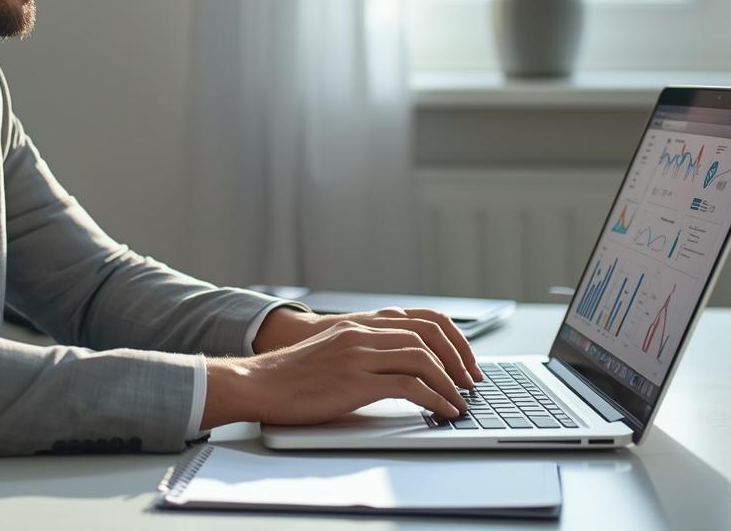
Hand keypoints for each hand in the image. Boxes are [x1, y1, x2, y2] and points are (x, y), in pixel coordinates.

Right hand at [253, 306, 482, 385]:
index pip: (422, 320)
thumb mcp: (334, 351)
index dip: (452, 340)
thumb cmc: (293, 375)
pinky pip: (409, 386)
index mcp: (361, 325)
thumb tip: (400, 369)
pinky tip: (442, 411)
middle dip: (458, 359)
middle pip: (429, 335)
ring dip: (450, 382)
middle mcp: (363, 333)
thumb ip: (364, 351)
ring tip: (460, 401)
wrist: (259, 382)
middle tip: (471, 381)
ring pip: (423, 359)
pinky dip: (434, 399)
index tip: (465, 361)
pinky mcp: (356, 380)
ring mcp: (360, 355)